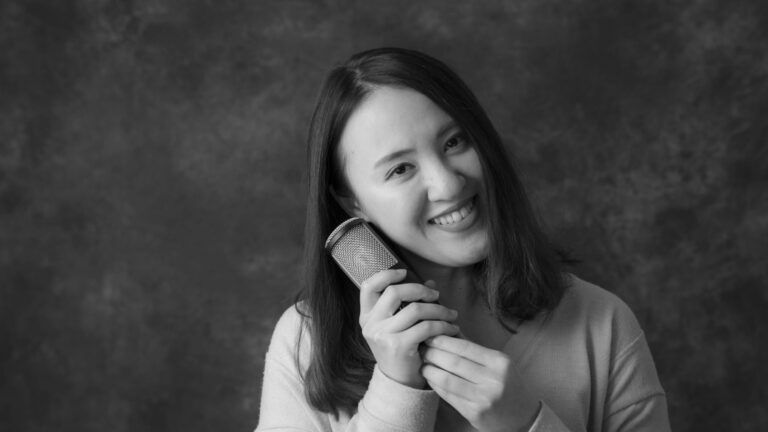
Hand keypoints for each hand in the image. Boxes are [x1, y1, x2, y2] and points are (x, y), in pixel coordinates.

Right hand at [359, 269, 459, 387]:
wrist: (399, 383)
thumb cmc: (401, 349)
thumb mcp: (400, 325)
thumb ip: (411, 303)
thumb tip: (432, 283)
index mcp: (367, 316)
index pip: (368, 286)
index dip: (386, 275)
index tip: (404, 273)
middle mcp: (371, 324)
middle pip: (394, 292)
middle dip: (420, 290)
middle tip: (437, 296)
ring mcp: (382, 335)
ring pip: (415, 309)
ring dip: (439, 309)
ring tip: (451, 314)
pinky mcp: (398, 346)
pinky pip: (425, 327)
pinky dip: (443, 325)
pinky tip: (451, 328)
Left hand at [421, 335, 540, 431]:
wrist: (523, 416)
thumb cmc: (508, 384)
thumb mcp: (497, 363)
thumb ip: (474, 348)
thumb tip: (449, 330)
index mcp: (499, 362)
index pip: (464, 347)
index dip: (443, 340)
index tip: (429, 334)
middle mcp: (493, 380)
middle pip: (454, 362)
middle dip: (433, 353)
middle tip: (421, 347)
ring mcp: (483, 398)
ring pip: (448, 380)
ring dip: (430, 370)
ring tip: (423, 362)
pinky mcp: (474, 413)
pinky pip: (449, 396)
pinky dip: (436, 385)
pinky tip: (430, 378)